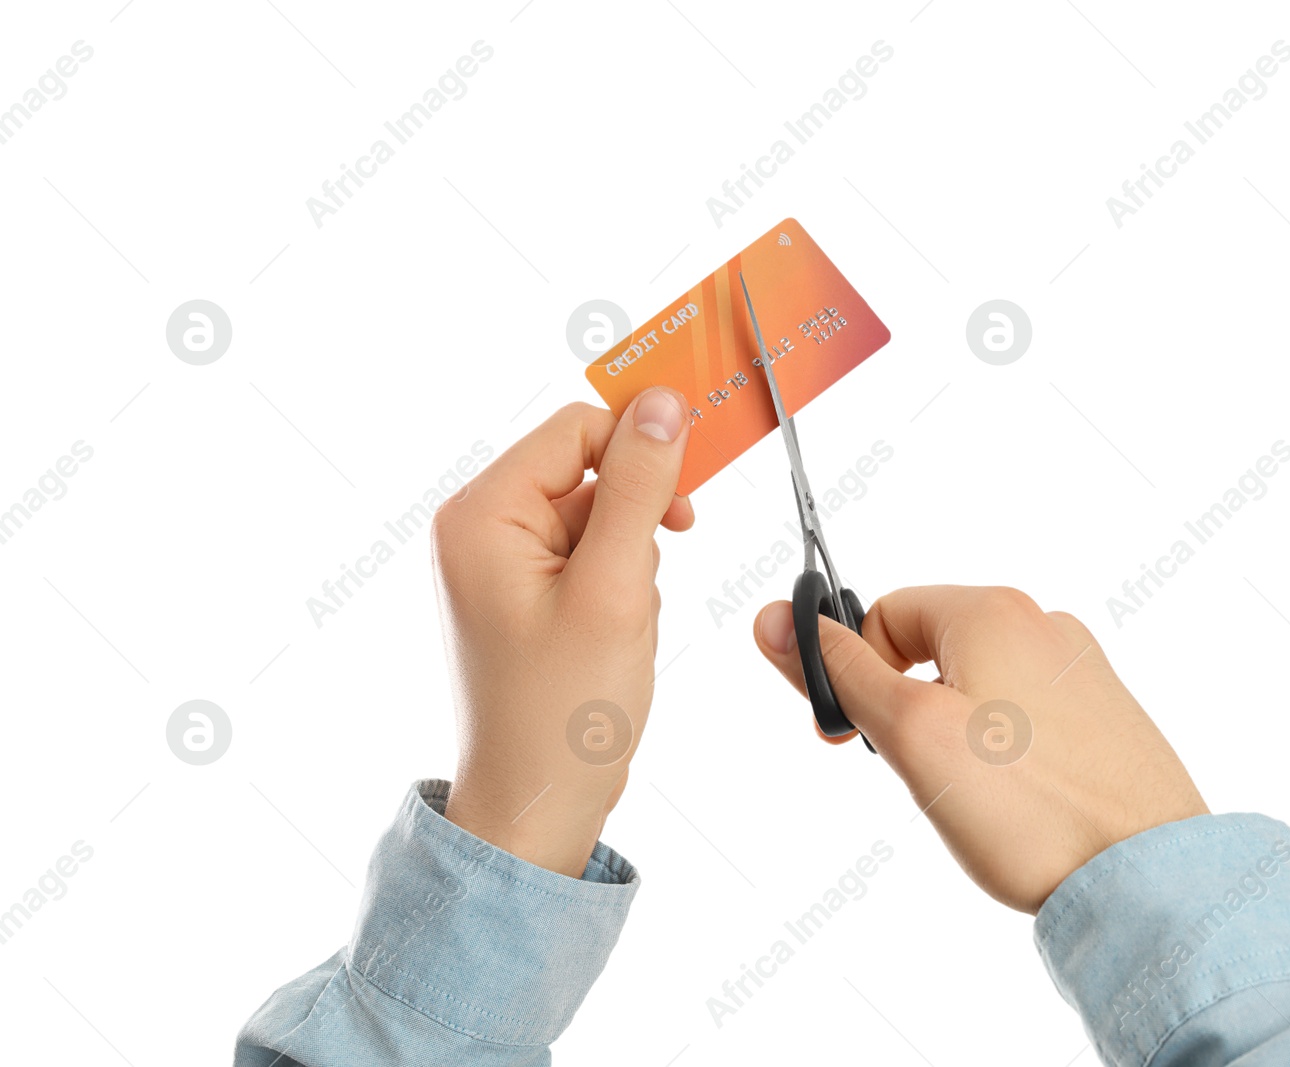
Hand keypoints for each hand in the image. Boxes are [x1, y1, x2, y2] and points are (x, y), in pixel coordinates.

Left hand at [434, 390, 691, 877]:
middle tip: (640, 587)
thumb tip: (662, 403)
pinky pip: (591, 557)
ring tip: (622, 628)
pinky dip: (621, 588)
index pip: (576, 430)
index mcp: (482, 515)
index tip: (688, 498)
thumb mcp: (614, 587)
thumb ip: (639, 487)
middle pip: (589, 471)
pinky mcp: (524, 594)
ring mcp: (499, 564)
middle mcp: (479, 528)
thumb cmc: (565, 713)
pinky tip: (616, 639)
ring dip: (632, 563)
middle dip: (635, 524)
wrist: (538, 807)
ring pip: (600, 517)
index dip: (640, 451)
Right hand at [753, 586, 1206, 912]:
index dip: (854, 671)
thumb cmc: (1030, 808)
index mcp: (993, 610)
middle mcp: (1045, 624)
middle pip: (931, 647)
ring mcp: (1081, 672)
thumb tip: (778, 619)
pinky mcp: (1105, 718)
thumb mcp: (911, 734)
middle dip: (906, 708)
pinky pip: (1024, 716)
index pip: (885, 613)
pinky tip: (1014, 803)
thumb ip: (842, 673)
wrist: (1148, 878)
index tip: (851, 736)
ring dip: (952, 734)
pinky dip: (1001, 753)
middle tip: (918, 773)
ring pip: (977, 685)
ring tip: (972, 797)